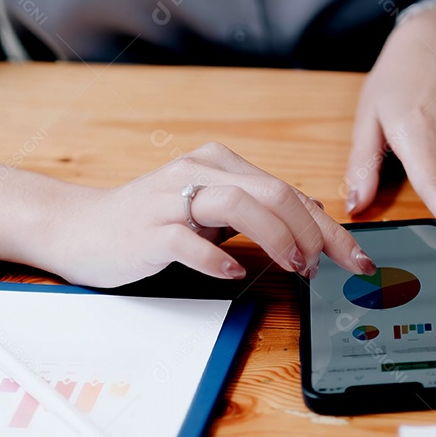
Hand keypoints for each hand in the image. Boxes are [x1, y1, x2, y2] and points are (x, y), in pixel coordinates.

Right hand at [0, 144, 375, 287]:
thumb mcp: (208, 210)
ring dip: (277, 238)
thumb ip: (254, 210)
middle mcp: (199, 171)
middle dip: (313, 233)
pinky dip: (217, 256)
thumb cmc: (149, 223)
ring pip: (240, 204)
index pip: (289, 192)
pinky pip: (189, 239)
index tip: (356, 258)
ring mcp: (172, 198)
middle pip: (274, 192)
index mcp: (219, 164)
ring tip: (294, 267)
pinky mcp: (148, 228)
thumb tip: (311, 218)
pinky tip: (233, 272)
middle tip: (328, 268)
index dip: (329, 228)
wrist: (79, 229)